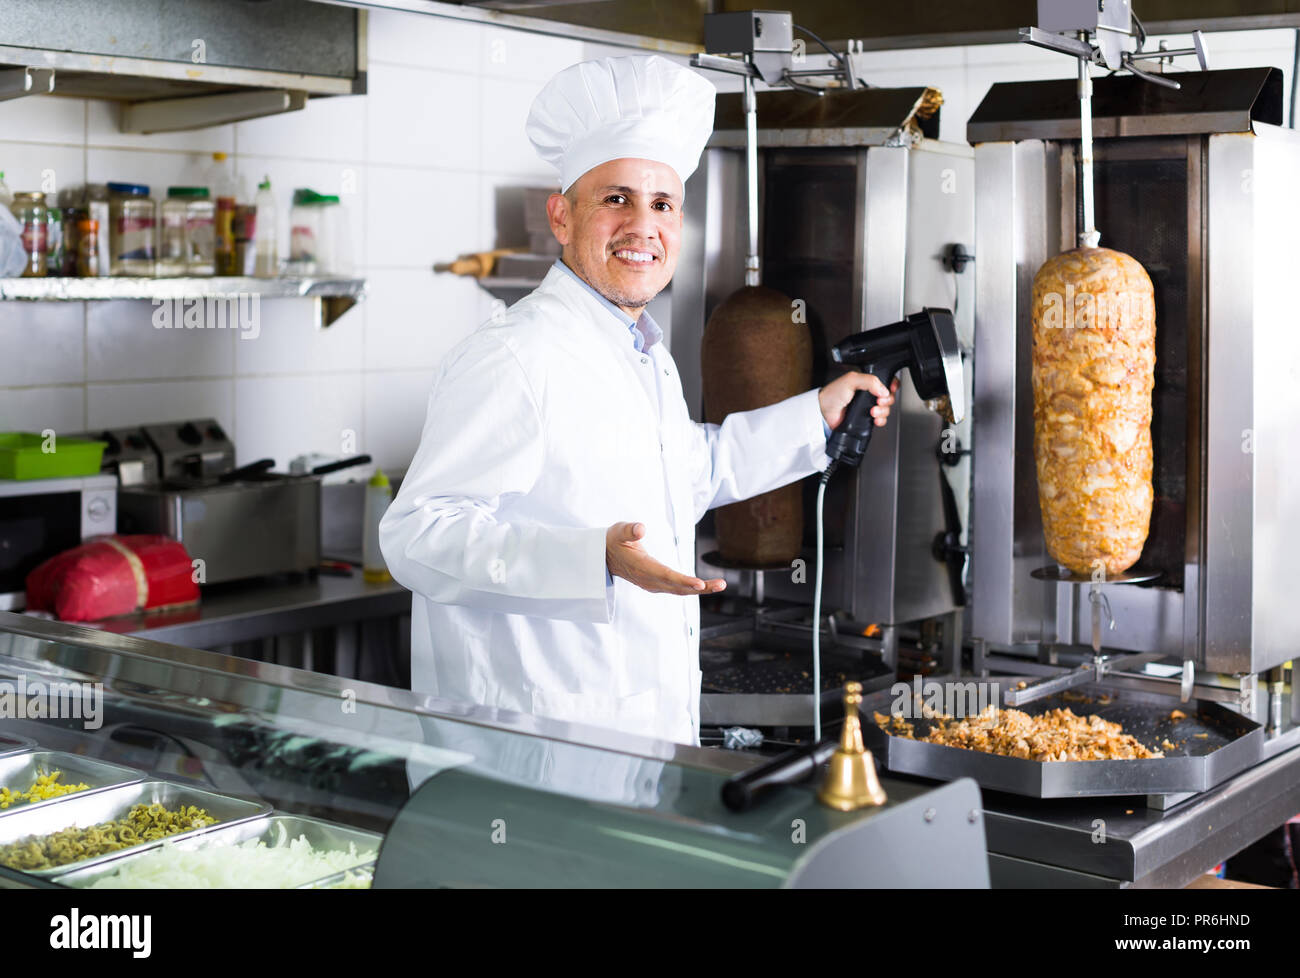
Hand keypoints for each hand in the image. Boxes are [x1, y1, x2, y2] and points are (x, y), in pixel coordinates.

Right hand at [606, 522, 725, 595]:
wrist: (603, 556)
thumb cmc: (613, 540)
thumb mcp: (618, 531)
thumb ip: (629, 530)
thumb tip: (641, 528)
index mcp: (641, 567)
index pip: (665, 576)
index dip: (683, 580)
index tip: (699, 584)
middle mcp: (648, 579)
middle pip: (678, 587)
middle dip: (700, 587)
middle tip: (721, 584)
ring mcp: (652, 584)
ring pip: (679, 590)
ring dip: (700, 589)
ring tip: (720, 584)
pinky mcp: (656, 584)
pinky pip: (676, 589)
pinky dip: (692, 588)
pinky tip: (705, 586)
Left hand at [819, 373, 899, 429]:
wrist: (824, 412)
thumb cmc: (833, 394)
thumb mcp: (851, 380)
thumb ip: (869, 381)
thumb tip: (883, 389)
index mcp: (867, 382)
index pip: (886, 380)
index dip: (891, 385)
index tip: (890, 389)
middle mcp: (869, 394)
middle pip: (889, 396)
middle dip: (887, 400)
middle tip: (878, 401)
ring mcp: (868, 406)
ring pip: (886, 408)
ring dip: (883, 411)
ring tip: (872, 411)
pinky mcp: (866, 418)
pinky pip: (881, 420)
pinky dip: (881, 420)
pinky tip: (874, 419)